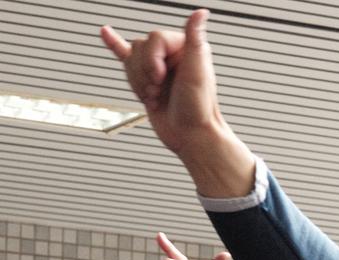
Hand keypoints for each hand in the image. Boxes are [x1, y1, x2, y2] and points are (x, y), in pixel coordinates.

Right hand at [100, 10, 224, 159]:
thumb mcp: (198, 71)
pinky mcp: (146, 79)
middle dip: (145, 72)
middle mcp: (172, 54)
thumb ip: (195, 39)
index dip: (153, 58)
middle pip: (140, 48)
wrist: (190, 136)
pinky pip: (125, 56)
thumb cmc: (198, 108)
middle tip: (160, 89)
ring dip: (138, 82)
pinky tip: (106, 33)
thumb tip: (201, 12)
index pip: (154, 37)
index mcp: (186, 47)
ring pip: (131, 60)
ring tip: (156, 96)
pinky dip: (115, 45)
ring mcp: (158, 67)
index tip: (162, 77)